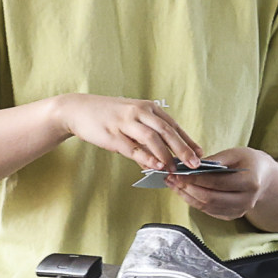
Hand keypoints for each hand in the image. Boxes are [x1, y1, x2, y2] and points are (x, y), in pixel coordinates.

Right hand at [52, 90, 206, 177]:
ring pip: (152, 138)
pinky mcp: (112, 134)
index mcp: (148, 108)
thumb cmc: (108, 116)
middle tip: (195, 164)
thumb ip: (147, 138)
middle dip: (183, 149)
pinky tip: (155, 165)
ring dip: (166, 155)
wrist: (77, 110)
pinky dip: (145, 157)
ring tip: (175, 169)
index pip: (173, 126)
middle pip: (167, 131)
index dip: (188, 141)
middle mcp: (139, 112)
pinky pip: (132, 147)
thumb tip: (163, 159)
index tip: (200, 154)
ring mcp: (126, 122)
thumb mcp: (131, 121)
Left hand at [164, 148, 271, 221]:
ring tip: (174, 185)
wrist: (264, 178)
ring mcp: (240, 211)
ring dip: (187, 197)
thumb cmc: (249, 162)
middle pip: (210, 198)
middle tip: (172, 179)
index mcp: (250, 183)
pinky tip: (184, 191)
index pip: (217, 183)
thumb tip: (192, 165)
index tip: (178, 173)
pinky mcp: (232, 215)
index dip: (195, 179)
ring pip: (207, 207)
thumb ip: (215, 160)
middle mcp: (247, 201)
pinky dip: (194, 202)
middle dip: (188, 189)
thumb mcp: (236, 153)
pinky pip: (209, 211)